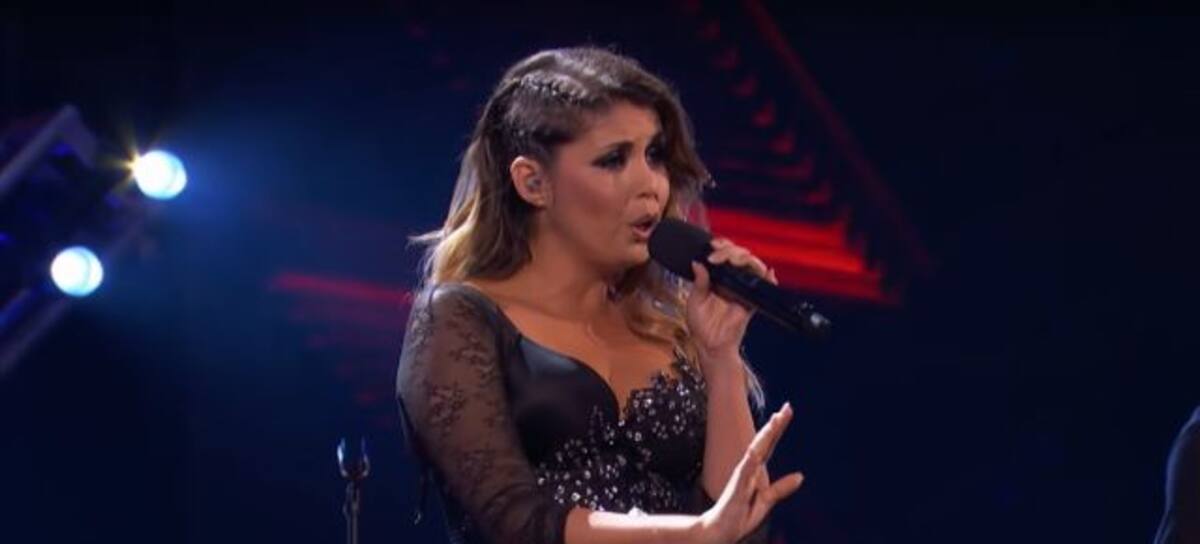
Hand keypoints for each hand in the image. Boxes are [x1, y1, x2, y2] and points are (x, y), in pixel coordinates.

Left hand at [686, 238, 777, 365]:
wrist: (710, 345)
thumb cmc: (701, 325)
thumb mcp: (694, 300)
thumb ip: (699, 282)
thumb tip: (698, 262)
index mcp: (718, 278)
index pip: (725, 254)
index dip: (721, 246)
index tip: (712, 246)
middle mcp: (732, 281)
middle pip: (740, 255)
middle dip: (729, 250)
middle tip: (715, 256)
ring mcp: (743, 289)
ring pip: (752, 265)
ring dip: (744, 258)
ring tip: (731, 260)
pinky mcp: (752, 301)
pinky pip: (764, 286)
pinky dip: (768, 277)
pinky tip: (766, 272)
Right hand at [692, 403, 802, 543]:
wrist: (717, 532)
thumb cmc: (738, 516)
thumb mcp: (765, 501)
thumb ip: (781, 488)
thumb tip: (801, 476)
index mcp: (756, 471)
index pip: (770, 445)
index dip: (778, 428)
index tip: (786, 410)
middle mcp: (748, 469)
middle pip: (764, 443)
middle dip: (776, 425)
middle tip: (787, 407)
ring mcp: (741, 477)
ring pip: (755, 452)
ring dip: (765, 436)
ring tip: (775, 421)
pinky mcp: (735, 488)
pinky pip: (744, 472)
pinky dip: (750, 460)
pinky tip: (756, 449)